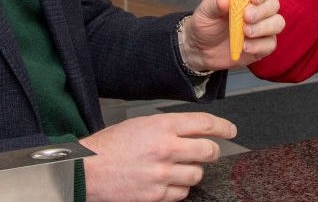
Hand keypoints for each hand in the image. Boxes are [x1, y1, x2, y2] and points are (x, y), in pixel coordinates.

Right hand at [80, 112, 235, 201]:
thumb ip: (167, 127)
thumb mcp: (139, 124)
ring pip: (197, 174)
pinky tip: (168, 182)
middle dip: (213, 151)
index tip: (230, 130)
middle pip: (208, 151)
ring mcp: (162, 174)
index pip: (204, 123)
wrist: (88, 169)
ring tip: (179, 168)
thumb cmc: (109, 146)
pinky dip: (179, 189)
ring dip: (193, 171)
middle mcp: (165, 148)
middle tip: (209, 152)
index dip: (222, 126)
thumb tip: (193, 131)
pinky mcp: (156, 195)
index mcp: (161, 126)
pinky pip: (182, 194)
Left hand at [182, 0, 283, 70]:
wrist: (201, 49)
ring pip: (278, 23)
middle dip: (262, 11)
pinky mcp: (263, 46)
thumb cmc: (206, 24)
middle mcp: (259, 9)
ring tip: (245, 32)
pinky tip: (245, 46)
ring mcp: (263, 28)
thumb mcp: (205, 11)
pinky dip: (259, 45)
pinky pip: (271, 44)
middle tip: (246, 17)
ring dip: (263, 27)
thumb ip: (215, 3)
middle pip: (274, 4)